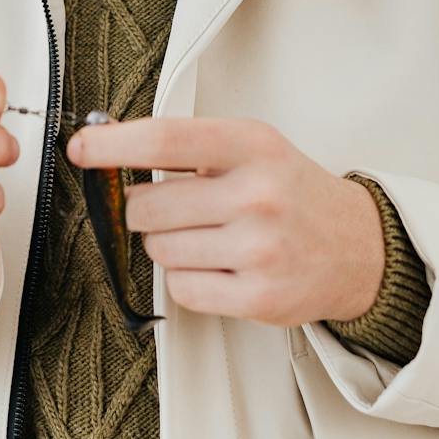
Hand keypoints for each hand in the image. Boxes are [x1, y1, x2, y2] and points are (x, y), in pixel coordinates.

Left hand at [66, 116, 383, 326]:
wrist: (357, 246)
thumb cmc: (292, 190)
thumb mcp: (251, 146)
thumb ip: (187, 144)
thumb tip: (109, 145)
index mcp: (251, 145)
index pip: (165, 140)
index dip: (113, 145)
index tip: (81, 149)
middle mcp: (256, 194)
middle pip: (148, 204)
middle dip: (143, 207)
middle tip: (173, 205)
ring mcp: (258, 249)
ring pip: (158, 249)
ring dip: (166, 244)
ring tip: (205, 235)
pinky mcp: (258, 298)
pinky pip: (180, 289)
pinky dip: (186, 278)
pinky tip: (216, 264)